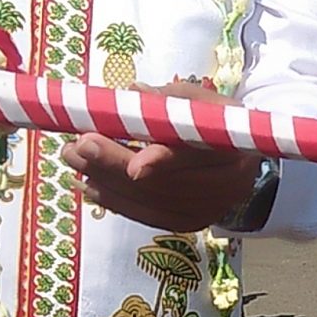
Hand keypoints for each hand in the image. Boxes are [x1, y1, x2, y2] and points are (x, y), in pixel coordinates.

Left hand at [61, 82, 262, 230]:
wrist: (242, 165)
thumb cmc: (218, 125)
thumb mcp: (204, 102)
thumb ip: (172, 97)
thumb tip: (134, 92)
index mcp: (234, 151)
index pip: (195, 157)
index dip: (163, 160)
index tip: (132, 160)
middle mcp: (224, 188)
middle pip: (163, 183)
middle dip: (115, 164)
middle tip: (78, 145)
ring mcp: (204, 211)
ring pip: (149, 201)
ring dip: (105, 180)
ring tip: (73, 158)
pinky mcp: (185, 223)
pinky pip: (144, 214)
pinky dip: (113, 199)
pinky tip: (88, 184)